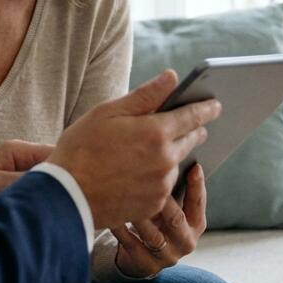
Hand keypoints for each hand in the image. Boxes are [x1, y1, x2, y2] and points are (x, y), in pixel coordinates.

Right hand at [48, 70, 220, 229]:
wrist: (66, 196)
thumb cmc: (81, 148)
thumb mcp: (108, 112)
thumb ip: (145, 95)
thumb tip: (173, 77)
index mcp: (156, 132)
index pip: (192, 116)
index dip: (206, 108)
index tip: (216, 104)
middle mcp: (166, 160)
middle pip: (191, 140)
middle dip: (193, 129)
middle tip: (191, 123)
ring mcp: (161, 185)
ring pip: (177, 163)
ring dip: (172, 154)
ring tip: (152, 150)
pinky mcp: (154, 205)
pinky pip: (165, 186)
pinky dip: (159, 176)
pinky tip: (140, 173)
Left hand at [111, 163, 207, 277]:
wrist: (140, 258)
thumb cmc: (156, 221)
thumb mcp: (169, 208)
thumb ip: (172, 190)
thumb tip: (168, 158)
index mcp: (196, 226)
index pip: (198, 204)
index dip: (196, 185)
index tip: (193, 165)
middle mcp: (186, 243)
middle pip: (175, 219)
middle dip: (162, 198)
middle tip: (150, 178)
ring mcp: (166, 257)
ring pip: (152, 234)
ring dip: (138, 213)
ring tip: (125, 194)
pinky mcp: (146, 265)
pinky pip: (130, 243)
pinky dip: (120, 226)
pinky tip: (111, 211)